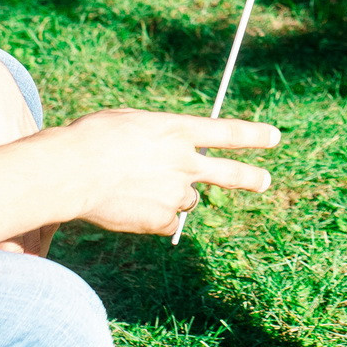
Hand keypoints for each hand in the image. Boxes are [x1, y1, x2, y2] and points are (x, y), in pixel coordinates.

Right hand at [60, 109, 279, 234]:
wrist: (72, 172)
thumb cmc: (92, 139)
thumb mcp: (131, 123)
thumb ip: (158, 138)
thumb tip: (168, 155)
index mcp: (178, 130)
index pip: (227, 132)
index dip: (253, 135)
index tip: (274, 137)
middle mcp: (185, 161)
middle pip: (229, 173)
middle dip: (250, 177)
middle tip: (264, 181)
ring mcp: (176, 192)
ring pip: (186, 200)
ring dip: (172, 196)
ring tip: (137, 187)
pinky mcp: (162, 219)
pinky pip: (167, 223)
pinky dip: (154, 218)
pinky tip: (130, 207)